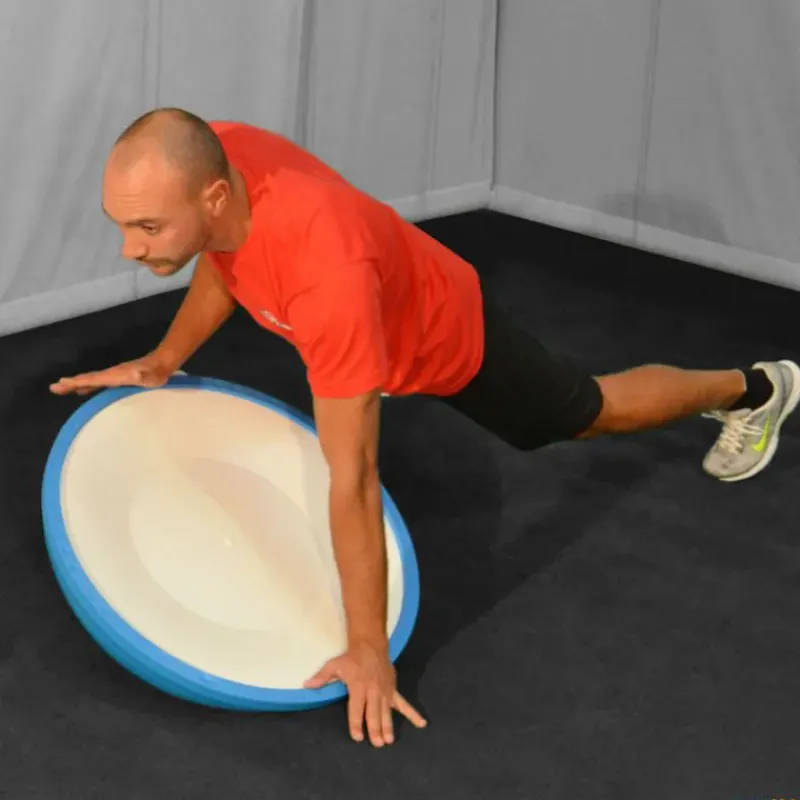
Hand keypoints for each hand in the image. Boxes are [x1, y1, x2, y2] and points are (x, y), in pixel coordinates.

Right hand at [49, 353, 173, 395]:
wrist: (162, 364)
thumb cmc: (156, 373)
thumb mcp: (151, 375)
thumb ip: (143, 374)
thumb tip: (135, 372)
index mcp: (115, 375)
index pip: (93, 379)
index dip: (78, 382)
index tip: (62, 384)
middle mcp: (112, 374)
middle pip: (88, 379)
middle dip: (70, 383)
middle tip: (54, 388)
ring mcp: (114, 376)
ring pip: (92, 380)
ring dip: (77, 384)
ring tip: (63, 389)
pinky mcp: (119, 378)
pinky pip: (99, 383)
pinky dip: (88, 386)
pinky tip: (85, 391)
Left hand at [304, 641, 426, 746]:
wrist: (370, 644)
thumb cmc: (351, 657)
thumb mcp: (334, 665)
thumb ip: (321, 677)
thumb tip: (306, 685)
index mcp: (358, 687)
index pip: (356, 709)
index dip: (356, 724)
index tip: (357, 737)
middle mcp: (373, 690)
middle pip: (373, 713)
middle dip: (375, 730)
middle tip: (377, 744)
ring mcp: (385, 691)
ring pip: (386, 712)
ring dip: (388, 727)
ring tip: (389, 740)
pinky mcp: (393, 689)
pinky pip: (403, 703)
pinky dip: (412, 714)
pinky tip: (421, 723)